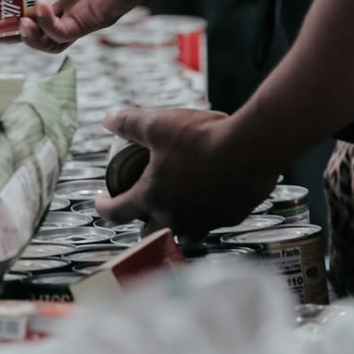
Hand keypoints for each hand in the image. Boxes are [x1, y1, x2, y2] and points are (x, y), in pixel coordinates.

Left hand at [96, 109, 279, 238]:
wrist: (251, 148)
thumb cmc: (202, 137)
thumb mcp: (158, 124)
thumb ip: (129, 123)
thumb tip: (108, 119)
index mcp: (152, 198)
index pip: (116, 213)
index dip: (103, 208)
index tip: (101, 201)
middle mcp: (175, 219)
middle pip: (149, 233)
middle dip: (142, 221)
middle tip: (143, 204)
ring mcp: (204, 222)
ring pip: (184, 234)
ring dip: (177, 224)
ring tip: (178, 206)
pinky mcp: (230, 218)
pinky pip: (213, 222)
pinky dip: (207, 212)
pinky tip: (211, 195)